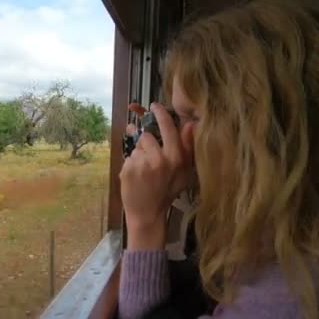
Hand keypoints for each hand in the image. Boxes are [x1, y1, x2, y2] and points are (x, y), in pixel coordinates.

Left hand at [119, 102, 194, 249]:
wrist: (146, 213)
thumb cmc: (166, 192)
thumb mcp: (184, 172)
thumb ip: (187, 148)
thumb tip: (191, 124)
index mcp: (175, 158)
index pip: (167, 127)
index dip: (160, 113)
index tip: (154, 105)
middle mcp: (158, 158)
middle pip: (147, 135)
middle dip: (146, 142)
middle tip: (150, 157)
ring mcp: (141, 163)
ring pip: (136, 147)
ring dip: (138, 154)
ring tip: (143, 171)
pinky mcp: (127, 168)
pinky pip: (128, 156)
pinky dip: (131, 164)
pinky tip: (136, 177)